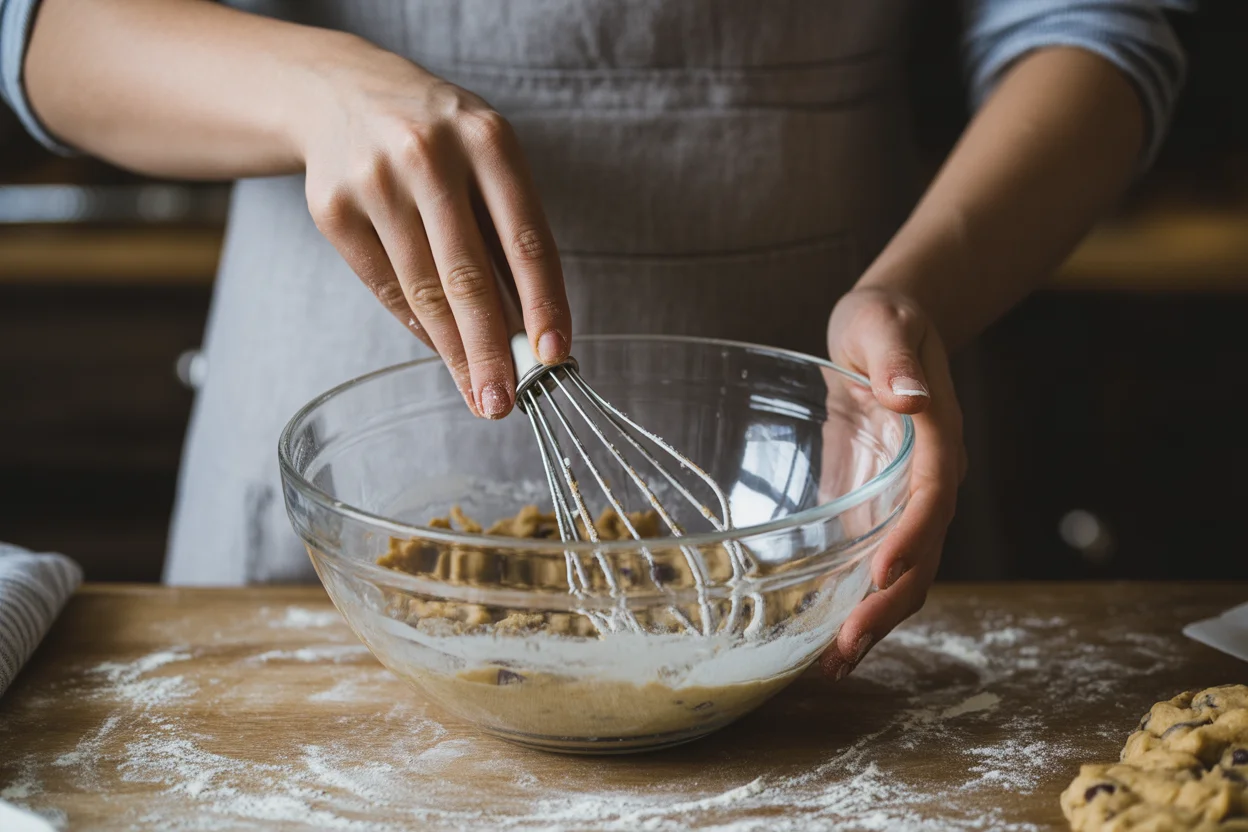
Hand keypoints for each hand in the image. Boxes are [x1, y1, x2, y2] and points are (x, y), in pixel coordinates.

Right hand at [296, 41, 569, 418]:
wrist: (340, 93)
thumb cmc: (439, 138)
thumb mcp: (486, 157)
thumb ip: (509, 234)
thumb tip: (535, 330)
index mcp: (487, 139)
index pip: (525, 239)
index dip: (543, 304)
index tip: (554, 356)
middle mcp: (428, 155)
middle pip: (467, 276)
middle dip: (490, 350)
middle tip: (505, 403)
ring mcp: (374, 181)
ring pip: (423, 290)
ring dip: (456, 353)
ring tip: (480, 393)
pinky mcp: (333, 209)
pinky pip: (386, 287)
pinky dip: (420, 325)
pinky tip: (444, 352)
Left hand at [819, 286, 966, 678]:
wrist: (889, 327)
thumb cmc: (886, 320)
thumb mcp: (885, 324)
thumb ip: (897, 360)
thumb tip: (909, 399)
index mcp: (938, 438)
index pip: (931, 498)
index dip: (910, 540)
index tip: (878, 575)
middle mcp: (931, 479)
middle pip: (923, 555)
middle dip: (888, 605)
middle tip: (845, 648)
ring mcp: (907, 500)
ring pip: (906, 574)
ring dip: (876, 620)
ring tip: (834, 665)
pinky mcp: (880, 507)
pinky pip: (878, 564)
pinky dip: (858, 604)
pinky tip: (825, 639)